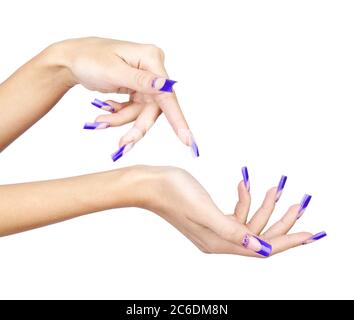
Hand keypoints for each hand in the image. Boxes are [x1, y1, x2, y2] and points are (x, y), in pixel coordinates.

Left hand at [58, 37, 197, 159]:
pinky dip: (120, 114)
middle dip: (135, 125)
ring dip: (121, 120)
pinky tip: (105, 110)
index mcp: (151, 59)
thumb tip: (164, 86)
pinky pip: (134, 109)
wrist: (71, 59)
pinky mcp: (137, 88)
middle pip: (153, 108)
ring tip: (100, 121)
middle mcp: (152, 69)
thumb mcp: (112, 71)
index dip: (177, 120)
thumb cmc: (88, 58)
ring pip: (142, 112)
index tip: (188, 140)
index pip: (167, 95)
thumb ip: (139, 81)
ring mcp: (145, 80)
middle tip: (122, 145)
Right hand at [142, 166, 325, 256]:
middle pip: (259, 235)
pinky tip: (243, 184)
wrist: (151, 183)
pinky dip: (244, 200)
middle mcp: (219, 240)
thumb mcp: (205, 210)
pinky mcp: (211, 216)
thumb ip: (233, 231)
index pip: (262, 248)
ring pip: (249, 223)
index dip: (288, 241)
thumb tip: (260, 248)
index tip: (310, 233)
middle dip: (281, 220)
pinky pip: (236, 213)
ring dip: (263, 206)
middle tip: (299, 203)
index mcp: (219, 242)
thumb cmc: (173, 193)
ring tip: (274, 187)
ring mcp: (215, 229)